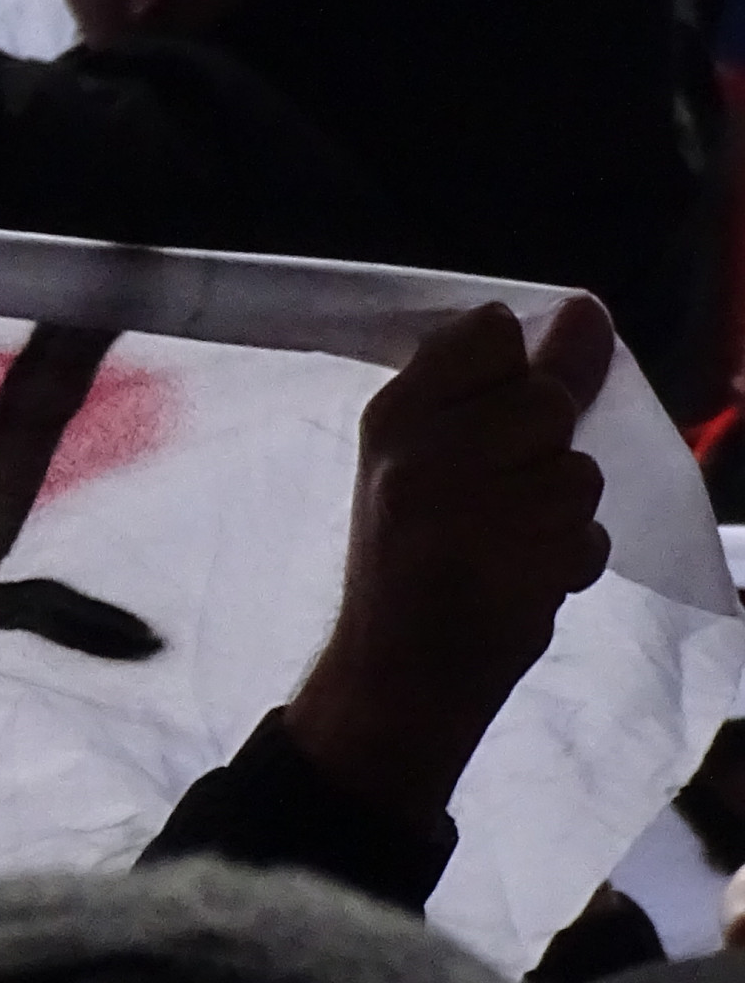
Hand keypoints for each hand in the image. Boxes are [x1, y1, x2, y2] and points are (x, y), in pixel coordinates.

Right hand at [282, 297, 613, 830]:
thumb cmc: (414, 552)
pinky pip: (589, 536)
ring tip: (510, 540)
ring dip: (562, 513)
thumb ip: (512, 384)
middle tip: (494, 495)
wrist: (395, 672)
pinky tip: (523, 576)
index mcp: (393, 413)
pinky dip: (572, 560)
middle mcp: (419, 452)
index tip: (484, 423)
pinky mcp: (510, 564)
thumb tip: (591, 310)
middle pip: (546, 401)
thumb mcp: (434, 455)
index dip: (510, 375)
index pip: (490, 333)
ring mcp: (462, 510)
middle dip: (543, 450)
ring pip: (578, 472)